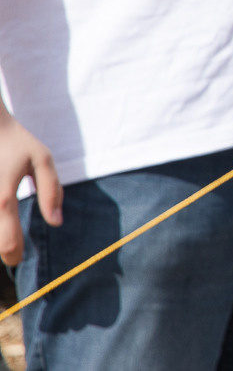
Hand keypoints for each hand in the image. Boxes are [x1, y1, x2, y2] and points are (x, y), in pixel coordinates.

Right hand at [0, 108, 60, 266]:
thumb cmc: (16, 143)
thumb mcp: (42, 159)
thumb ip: (51, 191)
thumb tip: (56, 222)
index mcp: (3, 197)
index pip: (7, 241)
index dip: (13, 255)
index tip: (18, 260)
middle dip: (0, 250)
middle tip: (10, 251)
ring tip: (5, 230)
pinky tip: (0, 214)